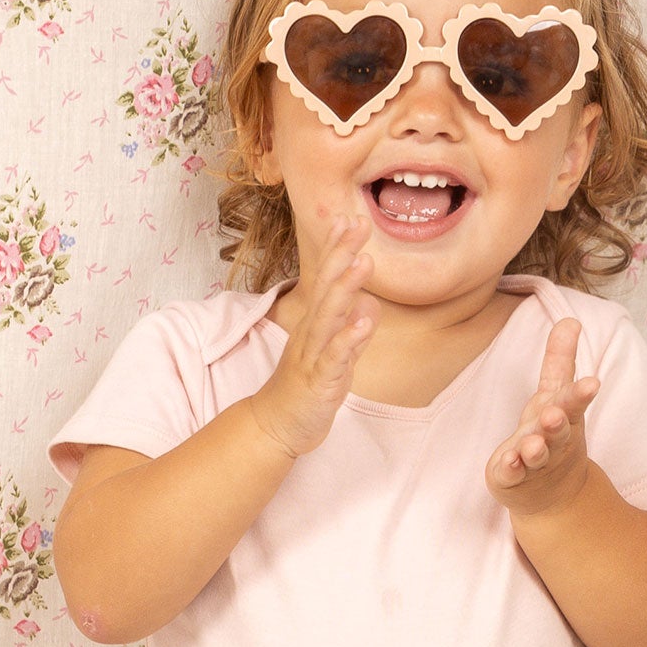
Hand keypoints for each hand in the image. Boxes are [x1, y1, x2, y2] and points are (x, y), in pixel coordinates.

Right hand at [249, 214, 374, 459]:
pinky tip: (364, 324)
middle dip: (342, 255)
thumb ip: (352, 332)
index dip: (338, 250)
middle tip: (358, 223)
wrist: (276, 427)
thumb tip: (370, 307)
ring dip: (346, 288)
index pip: (327, 280)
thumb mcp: (334, 358)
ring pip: (329, 318)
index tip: (350, 219)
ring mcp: (312, 356)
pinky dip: (348, 340)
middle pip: (326, 288)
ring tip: (364, 262)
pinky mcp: (318, 381)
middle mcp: (311, 334)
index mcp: (315, 325)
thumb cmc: (305, 389)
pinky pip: (334, 359)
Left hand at [486, 315, 597, 515]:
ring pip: (536, 455)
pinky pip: (512, 473)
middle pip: (558, 430)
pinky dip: (511, 468)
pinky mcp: (513, 478)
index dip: (581, 393)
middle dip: (557, 423)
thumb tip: (571, 318)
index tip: (592, 382)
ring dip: (534, 448)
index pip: (573, 402)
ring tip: (531, 443)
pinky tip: (507, 462)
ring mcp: (534, 461)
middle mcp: (553, 440)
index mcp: (564, 416)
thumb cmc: (553, 432)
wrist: (551, 493)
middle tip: (554, 414)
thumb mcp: (555, 394)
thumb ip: (561, 359)